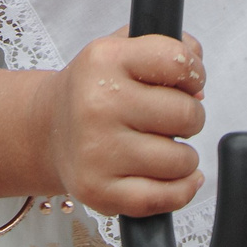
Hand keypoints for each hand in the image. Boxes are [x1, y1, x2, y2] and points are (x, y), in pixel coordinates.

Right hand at [42, 32, 206, 218]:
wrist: (48, 127)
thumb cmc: (95, 90)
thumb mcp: (123, 49)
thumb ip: (171, 48)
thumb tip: (198, 90)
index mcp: (104, 60)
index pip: (178, 62)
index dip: (194, 73)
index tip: (186, 82)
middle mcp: (97, 104)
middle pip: (187, 115)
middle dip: (190, 118)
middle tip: (168, 118)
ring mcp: (97, 151)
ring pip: (181, 161)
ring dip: (183, 157)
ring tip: (159, 146)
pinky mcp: (98, 190)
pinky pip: (164, 198)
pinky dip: (180, 190)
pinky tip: (174, 177)